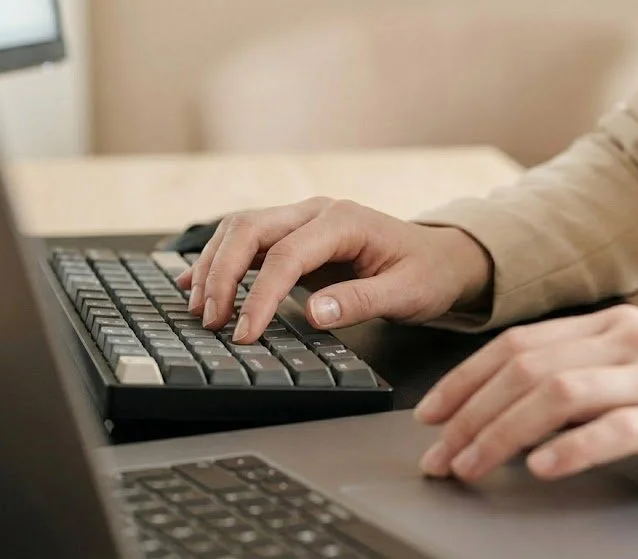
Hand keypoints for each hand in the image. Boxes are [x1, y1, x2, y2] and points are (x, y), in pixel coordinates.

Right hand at [175, 197, 491, 341]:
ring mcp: (303, 220)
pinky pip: (248, 240)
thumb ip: (360, 302)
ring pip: (241, 229)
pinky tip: (195, 282)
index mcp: (344, 221)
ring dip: (215, 266)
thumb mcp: (406, 294)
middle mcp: (317, 212)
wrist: (442, 258)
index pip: (286, 256)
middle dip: (222, 274)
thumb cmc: (428, 274)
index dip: (259, 296)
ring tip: (200, 309)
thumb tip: (312, 312)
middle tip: (211, 320)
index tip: (245, 333)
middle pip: (250, 229)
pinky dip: (220, 259)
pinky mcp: (296, 235)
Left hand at [414, 305, 637, 489]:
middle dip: (469, 412)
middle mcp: (630, 339)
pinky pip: (618, 429)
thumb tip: (516, 403)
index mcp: (613, 325)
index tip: (431, 414)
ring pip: (559, 394)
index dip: (465, 380)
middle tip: (438, 453)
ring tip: (471, 465)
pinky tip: (543, 468)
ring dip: (502, 432)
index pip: (518, 344)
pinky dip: (573, 447)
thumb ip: (588, 370)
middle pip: (526, 367)